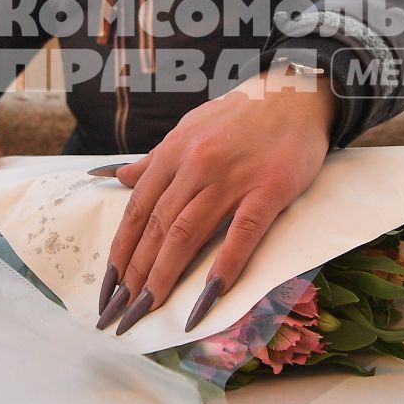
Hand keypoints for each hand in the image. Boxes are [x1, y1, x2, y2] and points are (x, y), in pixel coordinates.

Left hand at [98, 66, 337, 334]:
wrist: (296, 93)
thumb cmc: (242, 115)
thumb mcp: (190, 127)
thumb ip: (155, 159)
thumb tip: (118, 177)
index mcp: (174, 152)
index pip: (137, 210)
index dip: (121, 250)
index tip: (108, 286)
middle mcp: (196, 165)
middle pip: (156, 227)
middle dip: (135, 274)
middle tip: (120, 310)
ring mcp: (233, 178)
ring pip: (188, 233)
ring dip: (164, 275)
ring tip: (149, 308)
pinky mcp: (270, 189)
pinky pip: (242, 234)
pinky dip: (224, 266)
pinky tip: (208, 295)